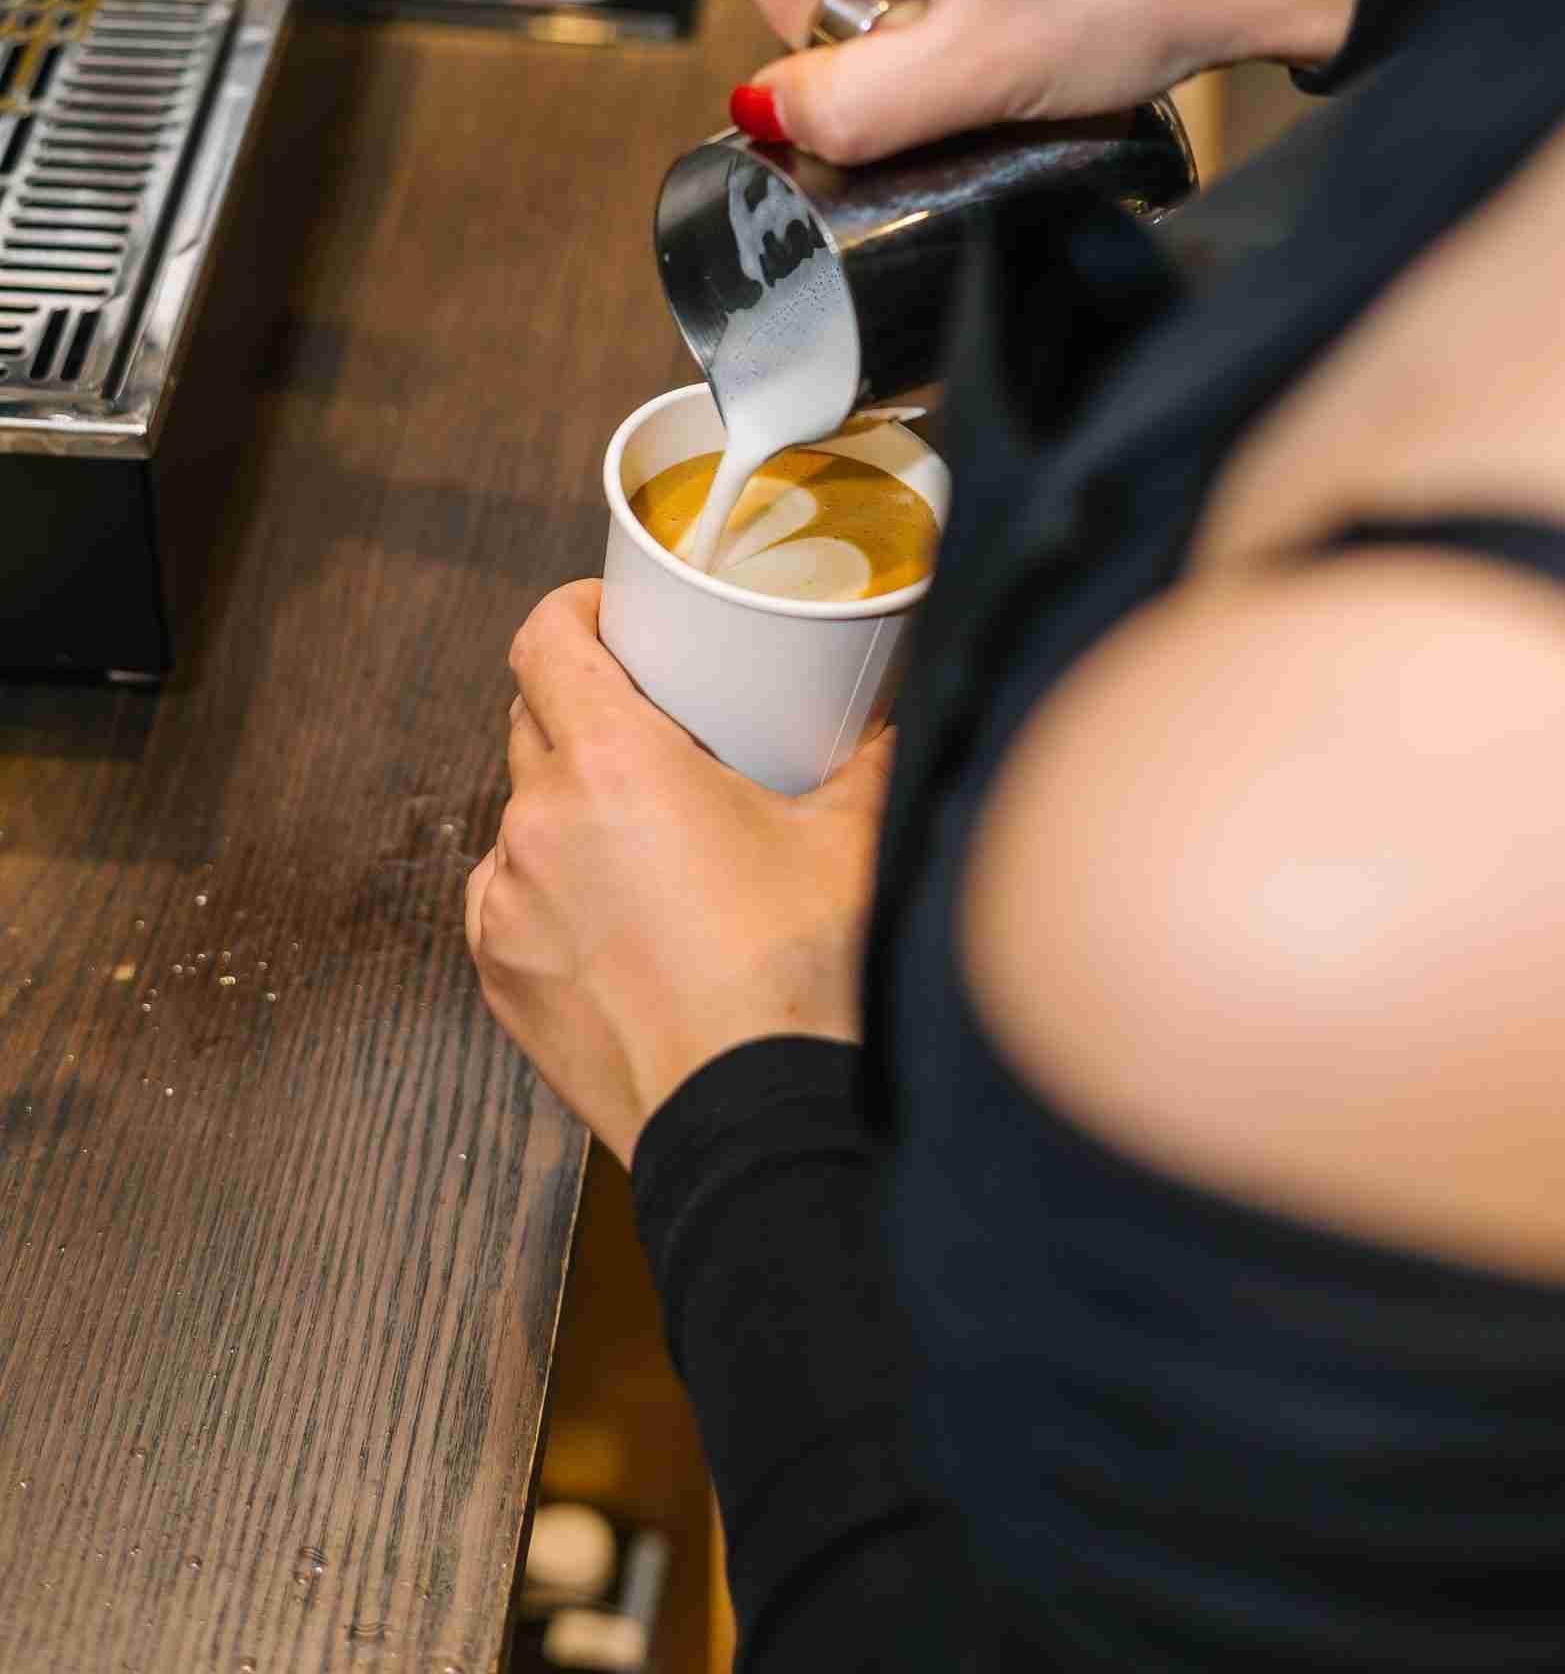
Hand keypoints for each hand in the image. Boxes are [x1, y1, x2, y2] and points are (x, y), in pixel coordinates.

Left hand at [468, 582, 890, 1164]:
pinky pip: (509, 895)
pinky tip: (615, 911)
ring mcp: (508, 903)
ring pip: (521, 815)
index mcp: (611, 763)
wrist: (753, 1120)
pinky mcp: (501, 974)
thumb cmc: (799, 979)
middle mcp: (539, 822)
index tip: (603, 616)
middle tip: (651, 722)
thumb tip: (894, 721)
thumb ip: (868, 760)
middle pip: (529, 720)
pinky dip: (550, 885)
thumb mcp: (849, 842)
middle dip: (580, 707)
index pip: (542, 642)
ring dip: (569, 805)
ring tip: (644, 833)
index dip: (568, 613)